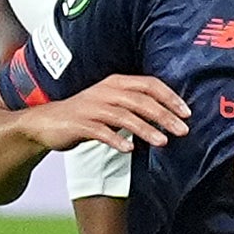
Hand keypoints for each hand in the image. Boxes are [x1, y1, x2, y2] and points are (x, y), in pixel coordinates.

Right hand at [18, 77, 190, 157]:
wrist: (46, 122)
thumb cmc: (85, 114)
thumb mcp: (111, 104)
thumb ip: (134, 106)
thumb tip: (167, 116)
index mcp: (116, 82)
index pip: (149, 84)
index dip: (170, 97)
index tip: (187, 112)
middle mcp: (106, 91)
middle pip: (141, 101)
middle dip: (164, 115)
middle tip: (183, 130)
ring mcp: (92, 107)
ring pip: (124, 116)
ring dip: (145, 129)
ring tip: (163, 142)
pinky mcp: (80, 124)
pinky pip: (101, 132)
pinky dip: (116, 140)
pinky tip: (130, 150)